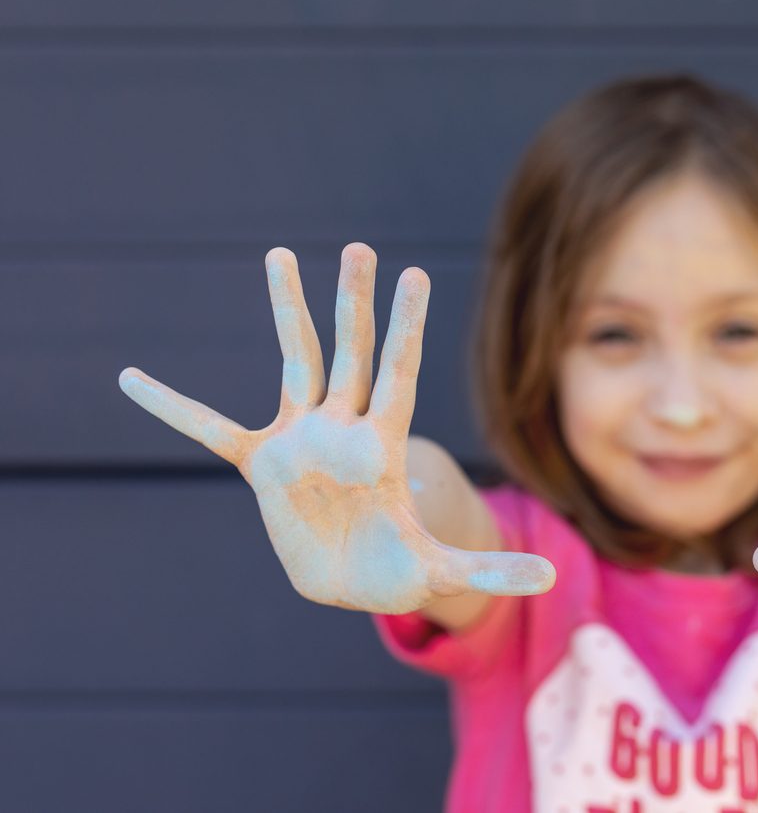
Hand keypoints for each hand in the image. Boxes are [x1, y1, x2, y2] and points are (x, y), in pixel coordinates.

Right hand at [119, 244, 554, 613]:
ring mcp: (303, 440)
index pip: (399, 374)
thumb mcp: (443, 573)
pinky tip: (131, 378)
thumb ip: (491, 573)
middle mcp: (344, 428)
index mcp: (386, 445)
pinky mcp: (264, 465)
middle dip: (351, 303)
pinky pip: (210, 429)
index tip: (415, 275)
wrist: (350, 580)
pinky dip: (174, 407)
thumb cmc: (398, 568)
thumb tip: (550, 585)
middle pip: (350, 354)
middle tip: (357, 248)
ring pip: (294, 363)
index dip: (406, 327)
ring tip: (279, 256)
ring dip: (287, 312)